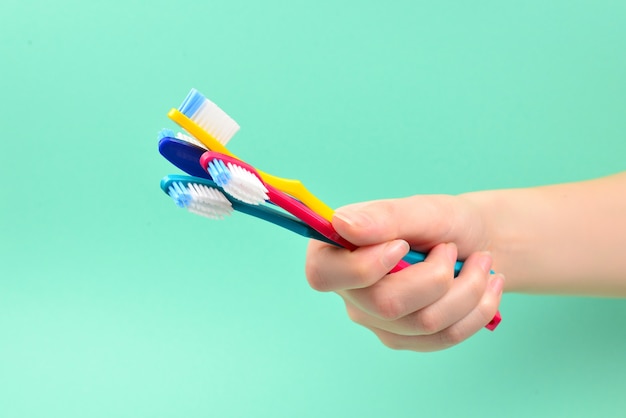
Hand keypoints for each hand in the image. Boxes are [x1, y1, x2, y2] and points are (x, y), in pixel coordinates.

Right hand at [305, 195, 503, 351]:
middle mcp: (349, 289)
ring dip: (467, 290)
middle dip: (436, 277)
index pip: (324, 275)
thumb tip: (341, 224)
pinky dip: (476, 309)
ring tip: (481, 263)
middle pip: (385, 305)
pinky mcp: (404, 337)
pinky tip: (487, 287)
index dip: (365, 267)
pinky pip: (443, 337)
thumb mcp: (420, 209)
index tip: (402, 245)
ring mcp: (375, 319)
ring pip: (423, 324)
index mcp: (336, 251)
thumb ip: (383, 216)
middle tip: (452, 248)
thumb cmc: (441, 220)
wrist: (475, 243)